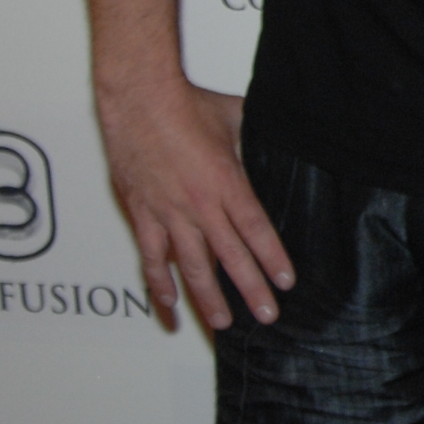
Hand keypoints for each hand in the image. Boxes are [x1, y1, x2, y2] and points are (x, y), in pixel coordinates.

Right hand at [97, 77, 289, 331]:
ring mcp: (168, 213)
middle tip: (265, 315)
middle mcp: (199, 204)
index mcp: (226, 182)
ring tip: (221, 324)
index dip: (272, 259)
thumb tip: (276, 144)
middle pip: (230, 256)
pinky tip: (168, 305)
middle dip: (250, 289)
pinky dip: (159, 284)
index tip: (285, 281)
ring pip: (191, 266)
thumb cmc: (186, 105)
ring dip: (207, 298)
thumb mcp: (236, 120)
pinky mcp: (142, 214)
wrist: (138, 99)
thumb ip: (254, 142)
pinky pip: (151, 257)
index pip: (256, 230)